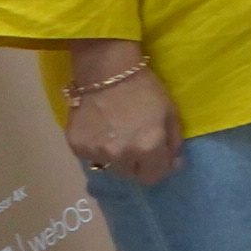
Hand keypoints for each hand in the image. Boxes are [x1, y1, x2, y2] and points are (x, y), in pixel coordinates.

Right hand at [63, 43, 182, 185]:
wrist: (107, 71)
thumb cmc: (144, 89)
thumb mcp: (171, 113)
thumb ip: (174, 143)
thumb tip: (173, 165)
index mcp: (148, 147)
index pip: (153, 178)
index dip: (156, 168)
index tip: (155, 156)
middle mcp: (121, 155)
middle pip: (130, 174)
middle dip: (135, 162)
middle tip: (134, 141)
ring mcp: (96, 153)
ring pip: (109, 166)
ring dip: (115, 156)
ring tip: (115, 133)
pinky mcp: (77, 147)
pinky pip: (90, 156)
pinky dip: (96, 147)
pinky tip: (99, 128)